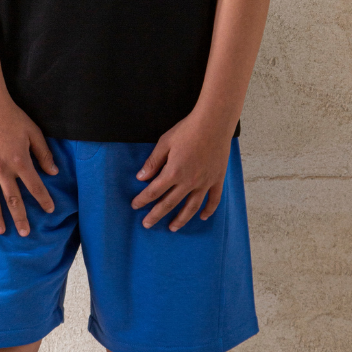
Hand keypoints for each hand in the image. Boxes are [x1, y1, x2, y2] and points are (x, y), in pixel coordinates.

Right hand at [0, 97, 57, 235]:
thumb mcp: (34, 133)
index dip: (44, 200)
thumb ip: (44, 154)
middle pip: (13, 199)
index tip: (50, 210)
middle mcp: (2, 169)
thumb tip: (53, 172)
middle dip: (20, 218)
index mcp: (20, 161)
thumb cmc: (13, 118)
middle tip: (25, 233)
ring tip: (1, 230)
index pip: (35, 186)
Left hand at [131, 111, 233, 230]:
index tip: (135, 206)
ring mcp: (204, 182)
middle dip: (156, 215)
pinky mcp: (217, 179)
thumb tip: (141, 177)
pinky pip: (213, 200)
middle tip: (147, 224)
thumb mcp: (164, 143)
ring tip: (172, 228)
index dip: (142, 199)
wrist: (213, 123)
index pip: (153, 191)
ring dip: (181, 219)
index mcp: (173, 172)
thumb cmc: (187, 130)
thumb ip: (153, 162)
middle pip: (169, 203)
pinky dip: (208, 210)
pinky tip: (202, 217)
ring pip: (191, 207)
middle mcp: (188, 182)